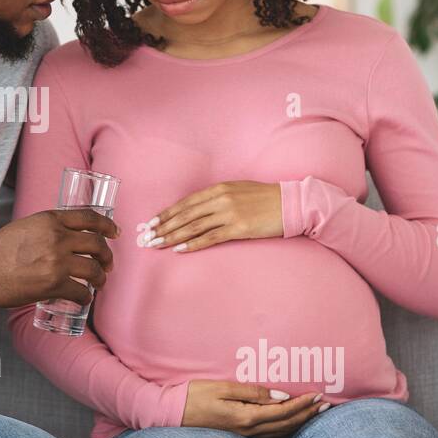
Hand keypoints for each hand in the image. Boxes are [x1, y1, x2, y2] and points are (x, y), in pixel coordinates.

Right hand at [0, 208, 118, 308]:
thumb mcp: (25, 227)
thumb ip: (45, 231)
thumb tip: (63, 241)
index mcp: (50, 219)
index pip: (88, 217)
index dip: (107, 225)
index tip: (115, 232)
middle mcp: (57, 237)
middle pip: (97, 244)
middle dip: (107, 256)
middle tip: (107, 264)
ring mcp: (57, 261)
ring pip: (93, 269)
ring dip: (100, 278)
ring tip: (98, 284)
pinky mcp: (53, 284)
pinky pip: (80, 292)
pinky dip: (85, 297)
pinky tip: (83, 299)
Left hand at [138, 181, 283, 252]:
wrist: (291, 204)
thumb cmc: (265, 198)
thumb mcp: (238, 190)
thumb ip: (217, 198)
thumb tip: (197, 209)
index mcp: (219, 188)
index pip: (186, 203)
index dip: (166, 214)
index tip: (151, 223)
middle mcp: (221, 199)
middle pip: (185, 215)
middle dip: (163, 227)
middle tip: (147, 237)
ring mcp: (229, 214)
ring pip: (194, 227)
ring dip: (172, 237)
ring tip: (157, 244)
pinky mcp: (239, 228)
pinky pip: (210, 238)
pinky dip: (193, 244)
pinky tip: (180, 249)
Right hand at [181, 380, 327, 437]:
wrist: (171, 414)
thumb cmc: (194, 396)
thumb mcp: (222, 388)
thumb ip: (252, 392)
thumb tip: (280, 396)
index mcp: (247, 416)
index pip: (283, 411)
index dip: (303, 404)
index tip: (318, 395)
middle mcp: (248, 430)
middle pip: (286, 424)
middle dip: (307, 415)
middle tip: (325, 405)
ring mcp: (243, 436)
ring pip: (279, 432)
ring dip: (298, 423)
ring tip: (314, 415)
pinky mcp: (238, 436)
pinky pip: (268, 436)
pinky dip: (283, 429)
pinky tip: (288, 424)